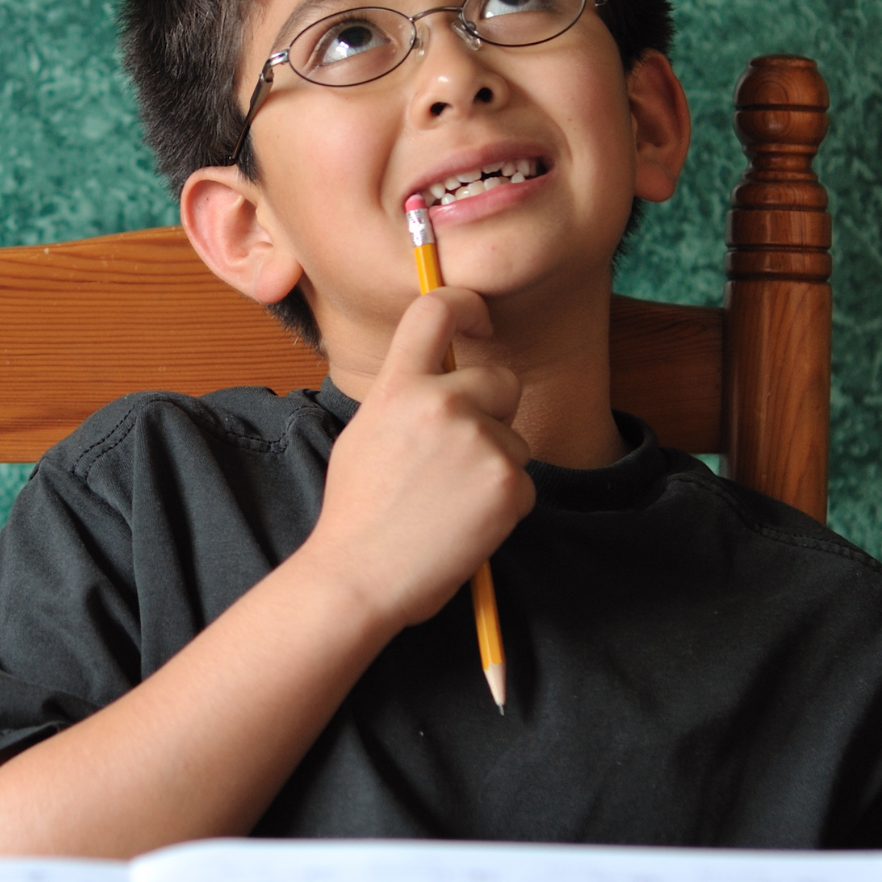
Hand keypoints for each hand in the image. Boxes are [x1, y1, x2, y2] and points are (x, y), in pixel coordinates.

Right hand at [301, 288, 535, 634]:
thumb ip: (405, 397)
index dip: (466, 304)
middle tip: (462, 455)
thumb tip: (438, 377)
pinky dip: (504, 505)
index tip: (479, 319)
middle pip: (501, 380)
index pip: (436, 310)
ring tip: (451, 502)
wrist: (359, 576)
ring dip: (496, 465)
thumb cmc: (356, 513)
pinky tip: (465, 525)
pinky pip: (524, 483)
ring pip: (515, 438)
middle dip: (494, 411)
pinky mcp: (507, 484)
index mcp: (399, 387)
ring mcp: (479, 442)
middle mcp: (441, 403)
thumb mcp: (366, 433)